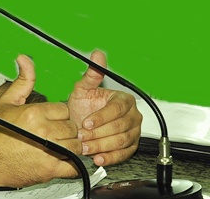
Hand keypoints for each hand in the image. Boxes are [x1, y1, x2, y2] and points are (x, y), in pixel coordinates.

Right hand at [0, 55, 81, 186]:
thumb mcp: (7, 101)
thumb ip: (23, 80)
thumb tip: (24, 58)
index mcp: (35, 113)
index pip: (64, 110)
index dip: (58, 115)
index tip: (51, 120)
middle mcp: (43, 131)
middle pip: (72, 127)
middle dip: (65, 130)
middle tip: (54, 134)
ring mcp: (48, 151)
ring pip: (76, 145)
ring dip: (70, 146)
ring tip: (57, 146)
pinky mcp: (50, 169)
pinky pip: (74, 166)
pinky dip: (72, 164)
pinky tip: (60, 159)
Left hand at [67, 50, 141, 165]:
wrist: (81, 122)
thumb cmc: (84, 104)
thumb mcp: (84, 88)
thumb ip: (91, 73)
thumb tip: (97, 55)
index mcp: (123, 100)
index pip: (116, 109)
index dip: (101, 117)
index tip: (86, 122)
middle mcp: (132, 116)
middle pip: (120, 127)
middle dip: (99, 133)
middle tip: (83, 136)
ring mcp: (132, 131)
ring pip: (121, 141)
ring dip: (102, 146)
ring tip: (87, 147)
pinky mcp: (129, 146)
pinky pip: (123, 154)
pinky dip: (111, 157)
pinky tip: (99, 158)